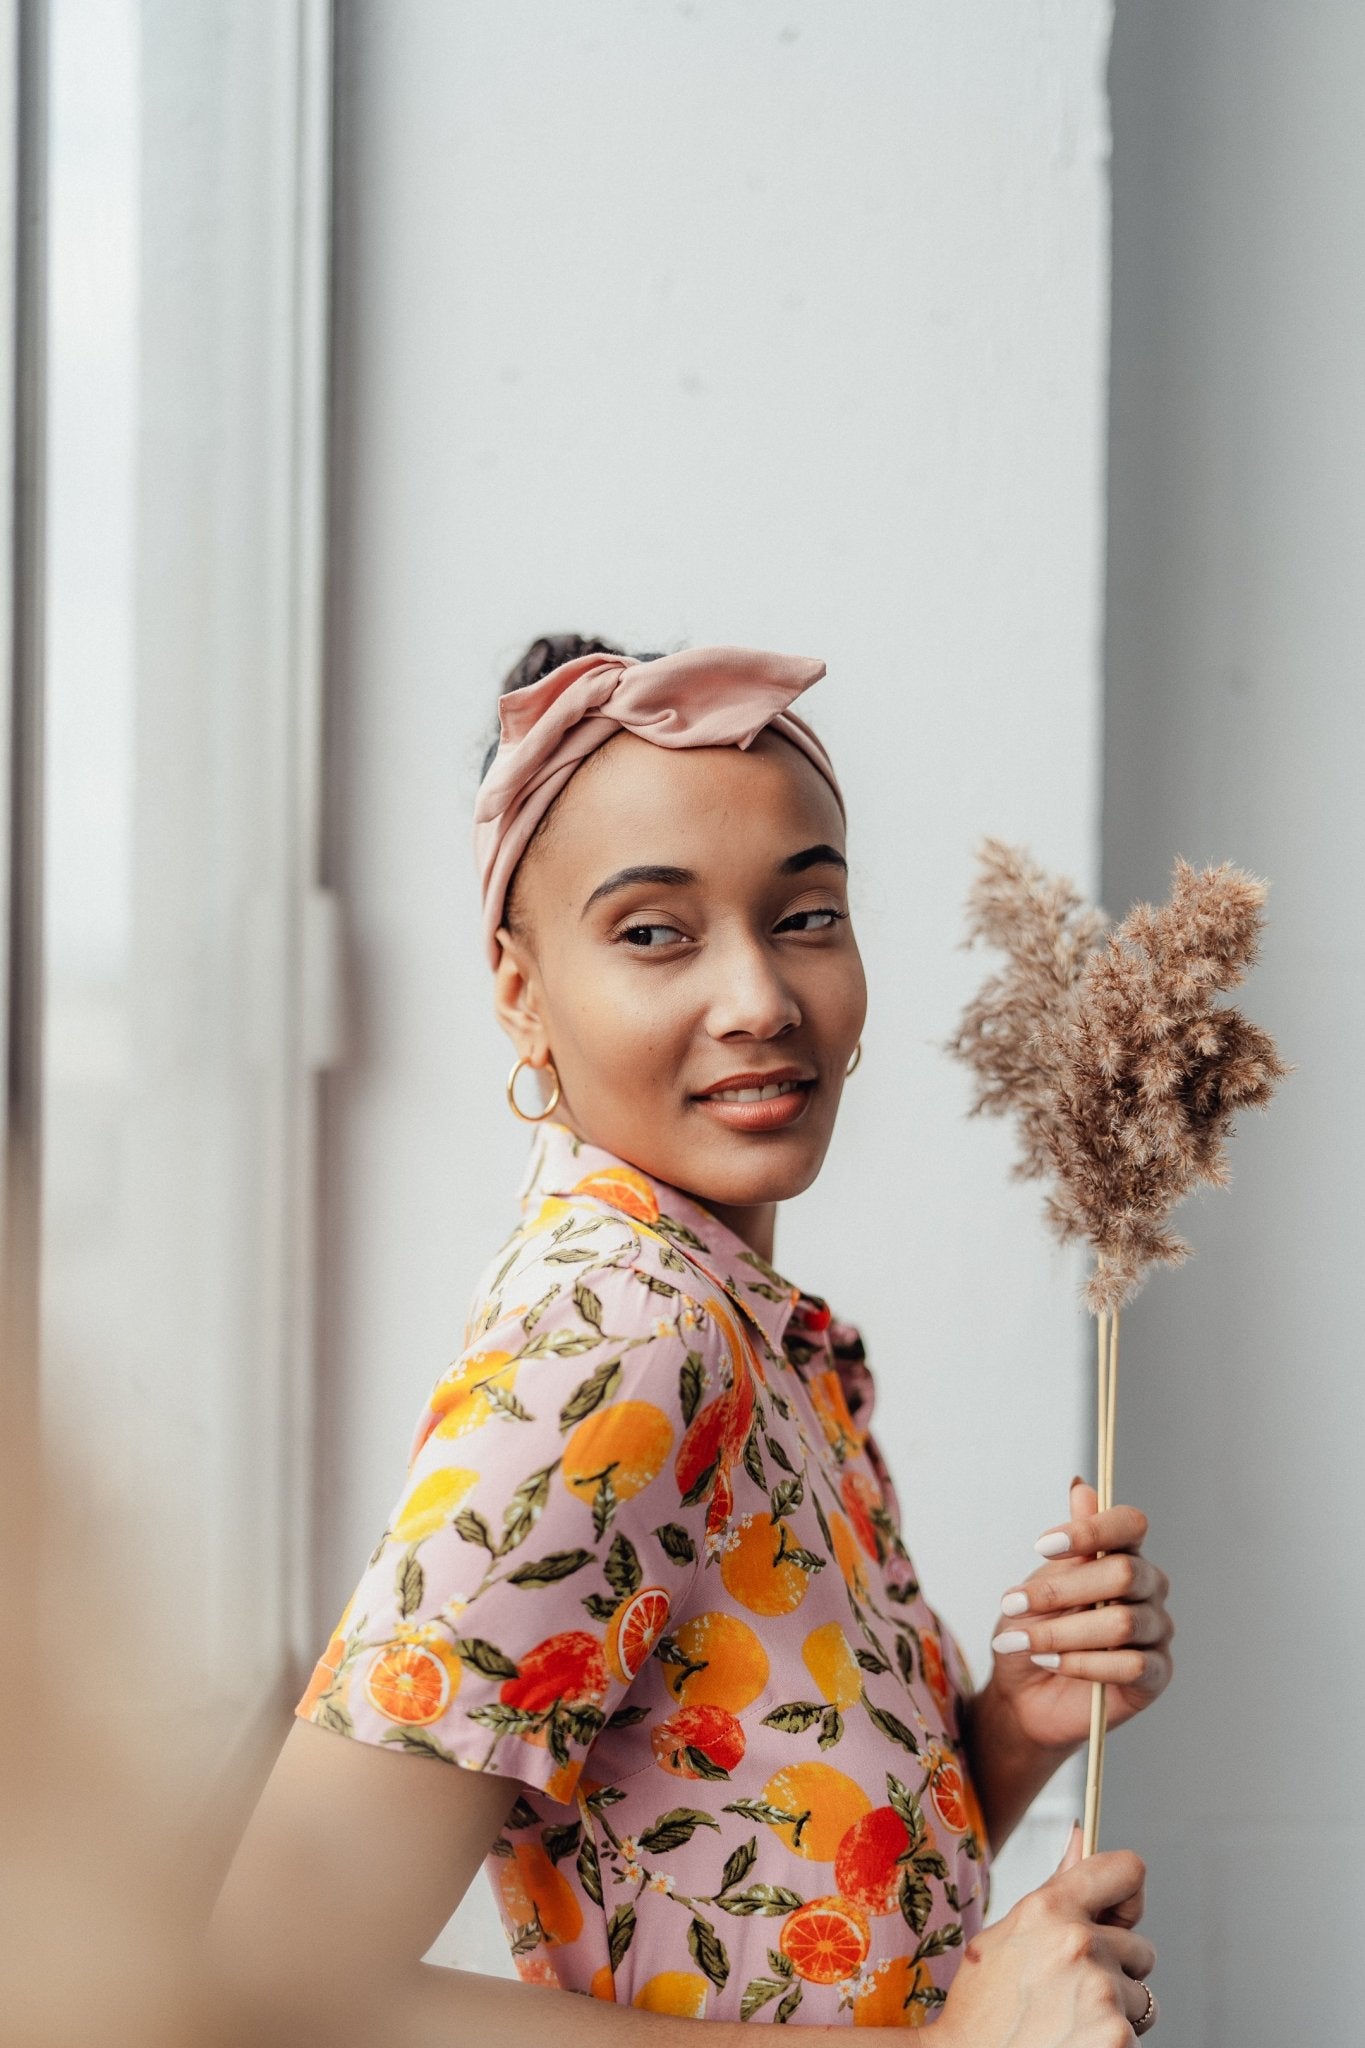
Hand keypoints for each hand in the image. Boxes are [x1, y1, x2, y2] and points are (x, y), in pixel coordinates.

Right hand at [936, 1822, 1158, 2045]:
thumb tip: (1082, 1835)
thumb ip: (1055, 1890)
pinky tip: (1074, 2046)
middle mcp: (1079, 1943)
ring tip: (1070, 2025)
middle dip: (1116, 1972)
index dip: (1127, 1898)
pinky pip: (1136, 2037)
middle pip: (1141, 1949)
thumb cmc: (984, 2007)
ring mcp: (1102, 1994)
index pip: (1128, 1871)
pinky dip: (1112, 2045)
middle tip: (1071, 1995)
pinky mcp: (1119, 2039)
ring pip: (1143, 1999)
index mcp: (1049, 1909)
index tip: (1117, 1920)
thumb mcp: (1006, 1938)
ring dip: (1117, 2013)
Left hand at [985, 1478, 1174, 1752]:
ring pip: (1122, 1622)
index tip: (1041, 1545)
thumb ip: (1069, 1547)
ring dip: (1063, 1632)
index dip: (1091, 1529)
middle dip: (1062, 1590)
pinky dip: (1082, 1662)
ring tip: (1025, 1642)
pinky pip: (1130, 1665)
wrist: (1023, 1695)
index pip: (1130, 1524)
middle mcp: (1148, 1589)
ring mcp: (1156, 1632)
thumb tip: (1082, 1486)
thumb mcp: (1040, 1585)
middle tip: (1013, 1603)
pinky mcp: (1156, 1675)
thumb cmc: (1033, 1632)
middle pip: (1125, 1573)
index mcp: (1123, 1555)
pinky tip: (1052, 1663)